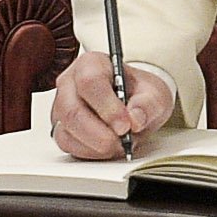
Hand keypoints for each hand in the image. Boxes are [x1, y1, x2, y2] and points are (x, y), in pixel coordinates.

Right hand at [50, 46, 174, 159]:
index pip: (90, 82)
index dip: (107, 107)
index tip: (125, 125)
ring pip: (66, 131)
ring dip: (95, 145)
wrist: (134, 104)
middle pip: (72, 110)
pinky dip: (89, 152)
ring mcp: (62, 107)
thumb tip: (135, 119)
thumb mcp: (155, 94)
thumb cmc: (139, 93)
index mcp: (91, 64)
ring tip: (119, 144)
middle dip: (99, 133)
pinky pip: (67, 145)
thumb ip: (148, 104)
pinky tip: (108, 148)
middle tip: (122, 142)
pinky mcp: (61, 129)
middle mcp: (70, 83)